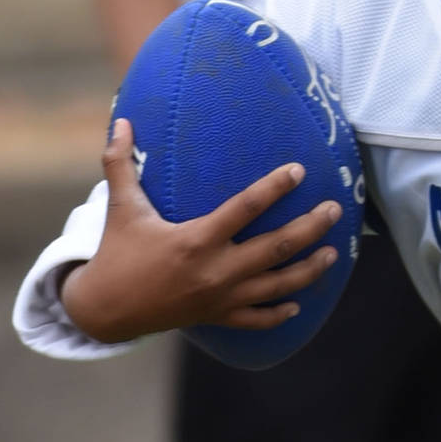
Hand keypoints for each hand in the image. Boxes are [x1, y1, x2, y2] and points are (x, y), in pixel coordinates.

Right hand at [60, 118, 342, 343]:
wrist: (105, 310)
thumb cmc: (116, 252)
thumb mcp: (120, 207)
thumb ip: (121, 163)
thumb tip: (119, 121)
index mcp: (196, 240)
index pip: (245, 208)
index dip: (275, 188)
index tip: (299, 170)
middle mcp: (215, 271)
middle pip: (276, 249)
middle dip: (310, 228)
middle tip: (335, 209)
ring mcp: (220, 298)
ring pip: (277, 286)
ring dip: (309, 271)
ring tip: (334, 253)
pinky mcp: (218, 317)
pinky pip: (257, 320)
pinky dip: (280, 313)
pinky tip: (299, 304)